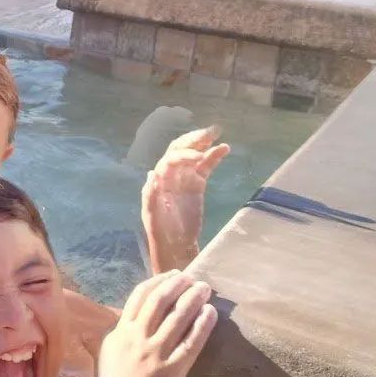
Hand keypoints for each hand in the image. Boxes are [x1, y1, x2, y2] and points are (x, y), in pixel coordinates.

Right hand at [97, 271, 215, 376]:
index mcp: (121, 332)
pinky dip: (202, 325)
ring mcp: (156, 353)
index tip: (174, 275)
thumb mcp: (110, 351)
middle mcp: (137, 338)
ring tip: (205, 289)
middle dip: (178, 285)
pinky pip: (191, 342)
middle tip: (194, 279)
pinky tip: (211, 314)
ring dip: (192, 299)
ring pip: (177, 317)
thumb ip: (123, 332)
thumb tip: (138, 315)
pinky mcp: (173, 369)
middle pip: (160, 301)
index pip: (139, 296)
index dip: (158, 281)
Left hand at [142, 126, 229, 273]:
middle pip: (181, 149)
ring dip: (204, 142)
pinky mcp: (197, 184)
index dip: (184, 154)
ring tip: (218, 132)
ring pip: (194, 154)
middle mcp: (170, 174)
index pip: (171, 158)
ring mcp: (184, 178)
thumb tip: (152, 172)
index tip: (200, 156)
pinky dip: (214, 156)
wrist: (175, 245)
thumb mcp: (153, 214)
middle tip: (211, 131)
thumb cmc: (161, 231)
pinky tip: (225, 148)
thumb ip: (151, 194)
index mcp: (159, 179)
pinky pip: (206, 166)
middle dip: (194, 139)